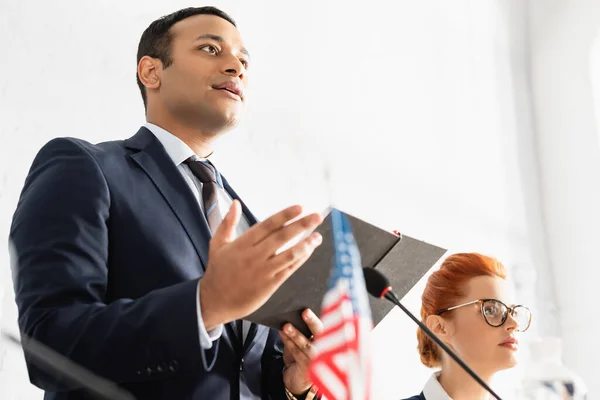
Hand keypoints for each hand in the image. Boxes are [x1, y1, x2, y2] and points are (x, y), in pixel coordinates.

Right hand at [200, 202, 322, 329]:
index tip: (300, 207)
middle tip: (317, 217)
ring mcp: (263, 271)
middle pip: (282, 237)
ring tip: (318, 236)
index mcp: (243, 243)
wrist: (215, 301)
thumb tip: (235, 203)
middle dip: (302, 226)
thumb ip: (227, 222)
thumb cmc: (217, 271)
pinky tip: (309, 251)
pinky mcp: (269, 285)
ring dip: (306, 244)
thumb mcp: (217, 244)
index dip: (285, 215)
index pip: (268, 225)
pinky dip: (300, 260)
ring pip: (289, 254)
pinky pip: (289, 270)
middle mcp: (254, 256)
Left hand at [281, 309, 323, 394]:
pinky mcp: (307, 367)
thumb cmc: (302, 357)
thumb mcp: (304, 341)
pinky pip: (297, 352)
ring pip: (306, 344)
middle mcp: (325, 349)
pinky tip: (282, 334)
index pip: (326, 325)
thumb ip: (302, 330)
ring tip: (287, 326)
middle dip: (312, 322)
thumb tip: (292, 314)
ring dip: (295, 334)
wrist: (300, 381)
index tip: (312, 308)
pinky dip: (288, 342)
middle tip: (305, 312)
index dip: (320, 317)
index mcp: (327, 339)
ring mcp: (317, 359)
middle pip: (321, 333)